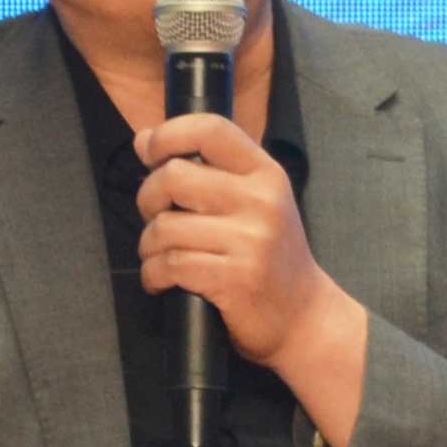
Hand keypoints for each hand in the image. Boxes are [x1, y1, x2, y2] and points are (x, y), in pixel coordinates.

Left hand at [134, 112, 330, 366]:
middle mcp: (261, 201)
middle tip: (157, 218)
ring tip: (159, 256)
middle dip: (148, 199)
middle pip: (173, 177)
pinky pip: (169, 265)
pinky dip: (153, 274)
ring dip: (148, 246)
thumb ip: (206, 169)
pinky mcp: (234, 279)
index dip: (169, 134)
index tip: (150, 152)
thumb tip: (143, 139)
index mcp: (266, 173)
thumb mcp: (253, 202)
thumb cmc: (270, 256)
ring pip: (164, 226)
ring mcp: (250, 240)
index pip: (211, 129)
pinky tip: (161, 280)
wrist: (304, 317)